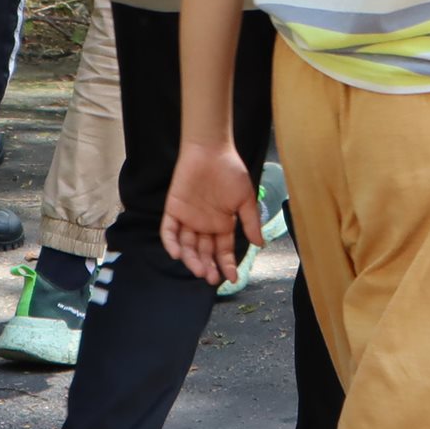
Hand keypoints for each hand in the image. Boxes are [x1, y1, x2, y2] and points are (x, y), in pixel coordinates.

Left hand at [160, 138, 263, 284]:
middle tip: (211, 277)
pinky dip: (171, 242)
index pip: (223, 251)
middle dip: (208, 266)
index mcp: (222, 224)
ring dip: (192, 259)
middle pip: (204, 252)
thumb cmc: (230, 172)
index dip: (227, 265)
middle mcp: (204, 225)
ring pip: (187, 245)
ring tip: (198, 269)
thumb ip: (251, 222)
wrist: (211, 150)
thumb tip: (260, 245)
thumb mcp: (245, 198)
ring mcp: (188, 218)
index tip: (232, 278)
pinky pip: (169, 230)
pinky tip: (177, 253)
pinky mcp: (173, 209)